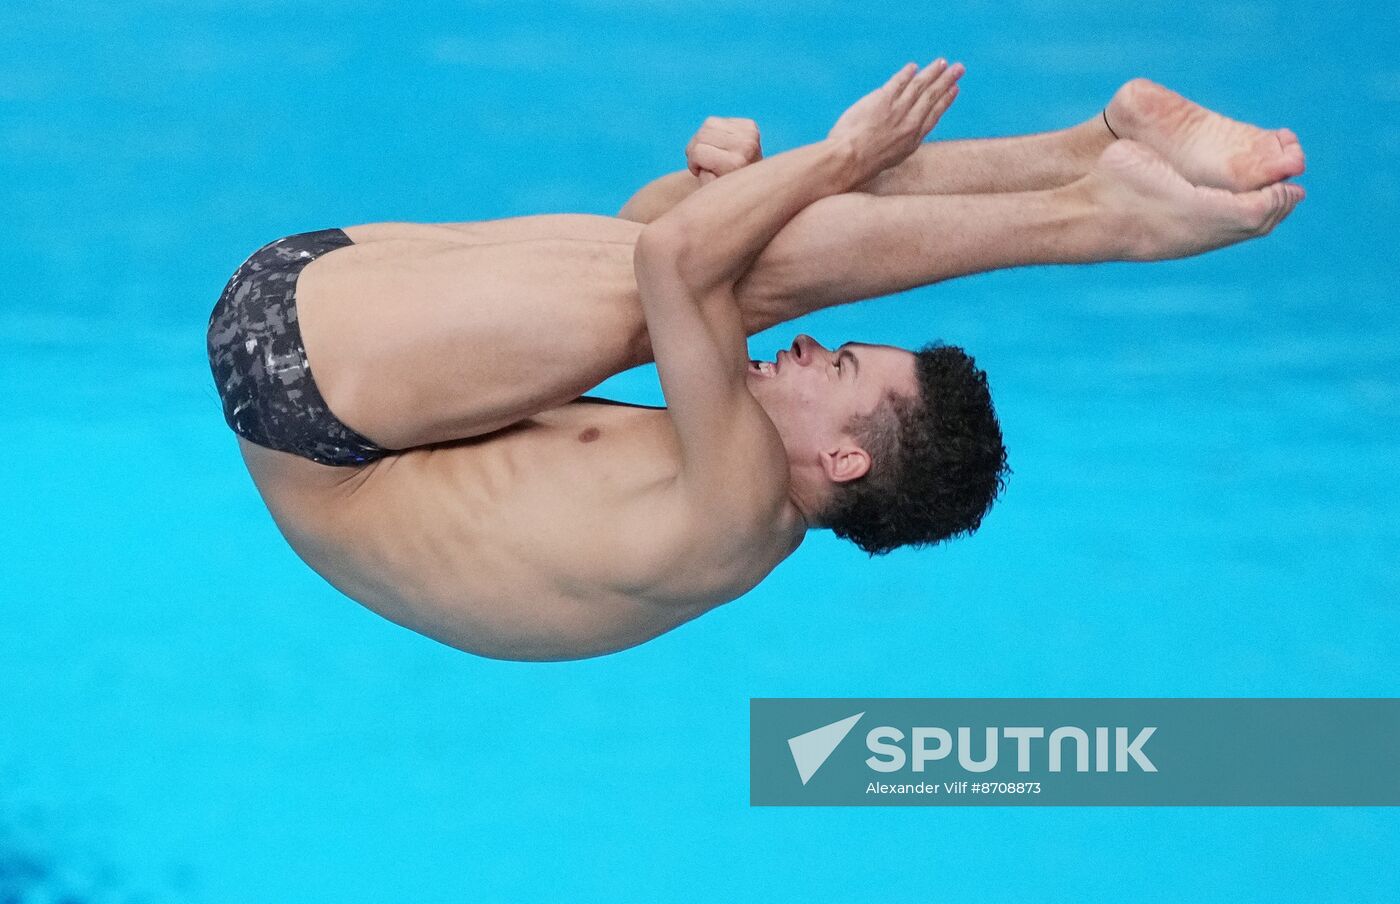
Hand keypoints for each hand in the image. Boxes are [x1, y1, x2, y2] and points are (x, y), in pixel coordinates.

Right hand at [686, 116, 762, 185]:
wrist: (754, 187)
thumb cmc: (727, 191)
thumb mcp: (711, 191)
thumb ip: (704, 179)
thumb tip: (702, 165)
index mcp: (736, 163)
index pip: (697, 152)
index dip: (693, 163)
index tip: (700, 172)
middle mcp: (746, 145)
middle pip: (701, 136)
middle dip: (696, 150)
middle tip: (703, 163)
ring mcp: (750, 133)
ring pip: (707, 125)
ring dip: (704, 140)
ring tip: (712, 154)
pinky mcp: (750, 125)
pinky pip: (718, 121)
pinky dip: (714, 133)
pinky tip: (722, 146)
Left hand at [827, 59, 962, 180]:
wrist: (850, 160)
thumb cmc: (864, 164)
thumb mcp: (893, 158)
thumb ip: (903, 142)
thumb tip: (906, 134)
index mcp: (913, 139)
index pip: (935, 114)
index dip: (946, 100)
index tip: (954, 89)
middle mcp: (910, 122)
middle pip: (932, 96)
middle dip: (946, 80)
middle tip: (958, 68)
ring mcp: (897, 110)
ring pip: (919, 86)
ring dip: (932, 72)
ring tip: (942, 62)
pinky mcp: (882, 100)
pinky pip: (898, 82)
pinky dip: (907, 73)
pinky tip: (913, 67)